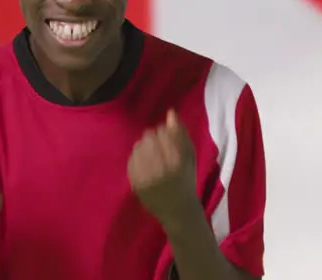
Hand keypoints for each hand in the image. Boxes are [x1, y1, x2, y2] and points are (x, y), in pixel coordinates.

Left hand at [128, 110, 198, 225]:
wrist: (177, 210)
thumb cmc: (186, 180)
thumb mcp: (190, 156)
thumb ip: (181, 134)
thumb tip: (170, 113)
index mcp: (177, 160)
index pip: (163, 132)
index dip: (165, 133)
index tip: (167, 140)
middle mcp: (161, 167)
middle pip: (148, 137)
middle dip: (153, 139)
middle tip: (159, 148)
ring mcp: (146, 176)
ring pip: (138, 147)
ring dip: (145, 147)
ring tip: (152, 155)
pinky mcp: (136, 183)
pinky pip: (131, 160)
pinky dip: (137, 158)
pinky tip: (144, 163)